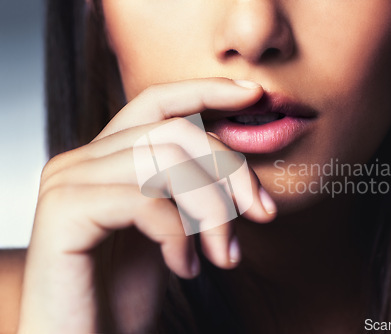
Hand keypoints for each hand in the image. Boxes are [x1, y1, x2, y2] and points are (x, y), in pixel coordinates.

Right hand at [18, 78, 275, 333]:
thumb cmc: (125, 293)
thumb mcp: (171, 231)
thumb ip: (189, 190)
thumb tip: (239, 160)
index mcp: (107, 159)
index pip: (159, 104)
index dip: (207, 92)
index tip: (255, 95)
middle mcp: (82, 160)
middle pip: (175, 132)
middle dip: (230, 169)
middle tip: (262, 213)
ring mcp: (68, 181)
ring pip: (166, 162)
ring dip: (212, 211)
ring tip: (224, 255)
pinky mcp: (64, 212)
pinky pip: (145, 200)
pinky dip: (180, 236)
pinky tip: (186, 268)